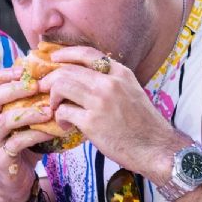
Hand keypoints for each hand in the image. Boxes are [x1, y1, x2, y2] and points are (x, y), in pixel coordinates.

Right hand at [0, 66, 53, 201]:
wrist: (15, 183)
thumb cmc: (23, 147)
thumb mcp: (25, 122)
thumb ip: (31, 103)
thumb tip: (51, 78)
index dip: (6, 74)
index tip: (27, 70)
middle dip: (16, 89)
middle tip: (38, 86)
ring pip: (5, 120)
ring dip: (30, 113)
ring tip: (49, 111)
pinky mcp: (1, 158)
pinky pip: (17, 142)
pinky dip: (36, 135)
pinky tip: (51, 132)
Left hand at [41, 46, 182, 174]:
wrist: (156, 147)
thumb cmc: (143, 124)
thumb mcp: (131, 91)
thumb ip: (111, 82)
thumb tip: (84, 79)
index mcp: (120, 73)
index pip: (87, 53)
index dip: (65, 53)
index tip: (54, 58)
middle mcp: (110, 83)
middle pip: (68, 69)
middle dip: (51, 79)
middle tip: (45, 88)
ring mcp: (100, 102)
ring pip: (61, 86)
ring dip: (53, 97)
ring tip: (55, 108)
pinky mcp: (92, 122)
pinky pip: (64, 111)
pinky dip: (60, 117)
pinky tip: (66, 125)